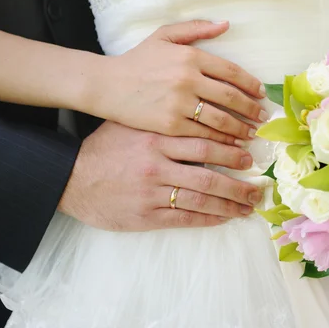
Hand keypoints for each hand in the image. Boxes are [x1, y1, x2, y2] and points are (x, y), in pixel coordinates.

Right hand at [59, 122, 263, 230]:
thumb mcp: (130, 123)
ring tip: (249, 204)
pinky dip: (208, 218)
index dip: (230, 150)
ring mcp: (153, 192)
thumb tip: (197, 110)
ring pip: (201, 198)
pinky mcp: (147, 215)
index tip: (248, 154)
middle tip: (257, 185)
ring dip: (229, 203)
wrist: (71, 177)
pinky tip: (225, 217)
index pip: (203, 144)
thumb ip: (161, 118)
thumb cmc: (104, 147)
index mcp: (157, 139)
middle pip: (209, 174)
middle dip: (237, 181)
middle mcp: (158, 165)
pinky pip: (185, 218)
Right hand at [91, 20, 267, 144]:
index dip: (251, 84)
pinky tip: (231, 145)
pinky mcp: (170, 125)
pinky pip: (203, 134)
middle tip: (262, 117)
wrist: (106, 85)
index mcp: (190, 56)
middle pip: (231, 96)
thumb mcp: (163, 36)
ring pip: (221, 118)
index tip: (261, 94)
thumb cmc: (136, 60)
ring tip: (251, 134)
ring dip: (241, 128)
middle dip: (251, 109)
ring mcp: (179, 103)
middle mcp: (188, 79)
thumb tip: (226, 24)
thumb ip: (195, 28)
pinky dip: (221, 141)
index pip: (231, 71)